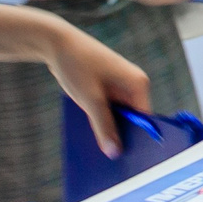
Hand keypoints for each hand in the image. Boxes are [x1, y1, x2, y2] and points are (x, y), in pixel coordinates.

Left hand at [39, 18, 150, 157]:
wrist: (57, 42)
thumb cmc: (77, 66)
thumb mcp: (89, 100)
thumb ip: (104, 127)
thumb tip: (115, 152)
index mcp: (138, 84)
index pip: (145, 119)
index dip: (137, 139)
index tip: (128, 158)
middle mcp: (134, 84)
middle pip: (133, 118)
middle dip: (121, 135)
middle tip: (110, 157)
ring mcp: (121, 84)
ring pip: (119, 114)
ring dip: (108, 126)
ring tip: (98, 147)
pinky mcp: (109, 85)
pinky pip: (109, 107)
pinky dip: (101, 117)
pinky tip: (90, 130)